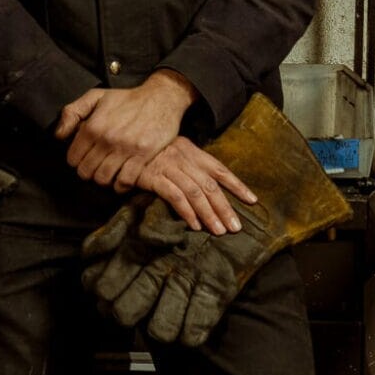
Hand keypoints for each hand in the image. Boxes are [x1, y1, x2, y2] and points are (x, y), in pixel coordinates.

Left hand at [54, 70, 197, 191]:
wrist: (161, 98)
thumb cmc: (127, 98)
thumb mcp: (95, 96)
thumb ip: (72, 112)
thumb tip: (59, 136)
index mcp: (93, 126)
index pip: (73, 159)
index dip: (77, 161)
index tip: (84, 158)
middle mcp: (107, 139)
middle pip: (86, 172)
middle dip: (89, 172)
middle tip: (96, 167)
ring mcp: (126, 149)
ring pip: (103, 179)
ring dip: (103, 180)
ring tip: (108, 173)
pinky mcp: (143, 156)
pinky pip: (125, 181)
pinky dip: (121, 185)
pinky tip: (122, 178)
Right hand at [135, 137, 257, 235]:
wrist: (122, 143)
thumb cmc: (150, 152)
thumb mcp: (174, 152)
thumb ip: (190, 167)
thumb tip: (209, 190)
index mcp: (193, 152)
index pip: (220, 170)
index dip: (237, 185)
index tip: (252, 200)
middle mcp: (184, 158)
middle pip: (210, 185)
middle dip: (225, 208)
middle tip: (235, 227)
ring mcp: (169, 167)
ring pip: (195, 193)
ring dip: (209, 214)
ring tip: (218, 231)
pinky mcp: (153, 176)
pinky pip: (175, 196)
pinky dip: (186, 211)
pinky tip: (194, 225)